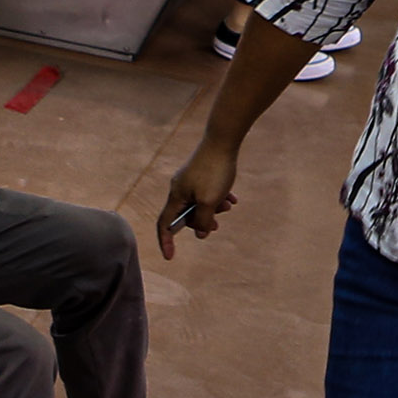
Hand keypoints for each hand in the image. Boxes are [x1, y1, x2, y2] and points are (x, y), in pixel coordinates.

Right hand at [158, 138, 239, 257]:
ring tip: (229, 204)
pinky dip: (219, 197)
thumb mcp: (209, 202)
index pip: (165, 224)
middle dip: (201, 222)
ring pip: (200, 203)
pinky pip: (208, 192)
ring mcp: (190, 179)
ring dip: (214, 209)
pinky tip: (232, 197)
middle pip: (185, 214)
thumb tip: (201, 234)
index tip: (170, 257)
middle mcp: (180, 188)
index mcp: (176, 196)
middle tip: (216, 226)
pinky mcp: (201, 172)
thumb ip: (203, 221)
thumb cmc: (214, 171)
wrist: (223, 140)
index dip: (166, 242)